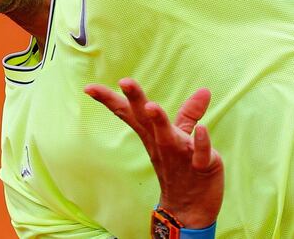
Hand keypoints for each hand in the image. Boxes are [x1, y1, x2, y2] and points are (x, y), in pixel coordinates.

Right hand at [84, 78, 223, 228]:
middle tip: (124, 81)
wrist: (190, 211)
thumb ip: (189, 113)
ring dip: (160, 122)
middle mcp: (161, 143)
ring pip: (167, 137)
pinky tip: (203, 129)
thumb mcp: (182, 137)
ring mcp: (180, 155)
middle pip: (144, 119)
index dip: (109, 99)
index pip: (128, 113)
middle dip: (134, 100)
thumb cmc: (183, 170)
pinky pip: (200, 154)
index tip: (88, 87)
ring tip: (151, 106)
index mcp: (152, 134)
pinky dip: (201, 143)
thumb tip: (204, 90)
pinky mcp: (201, 167)